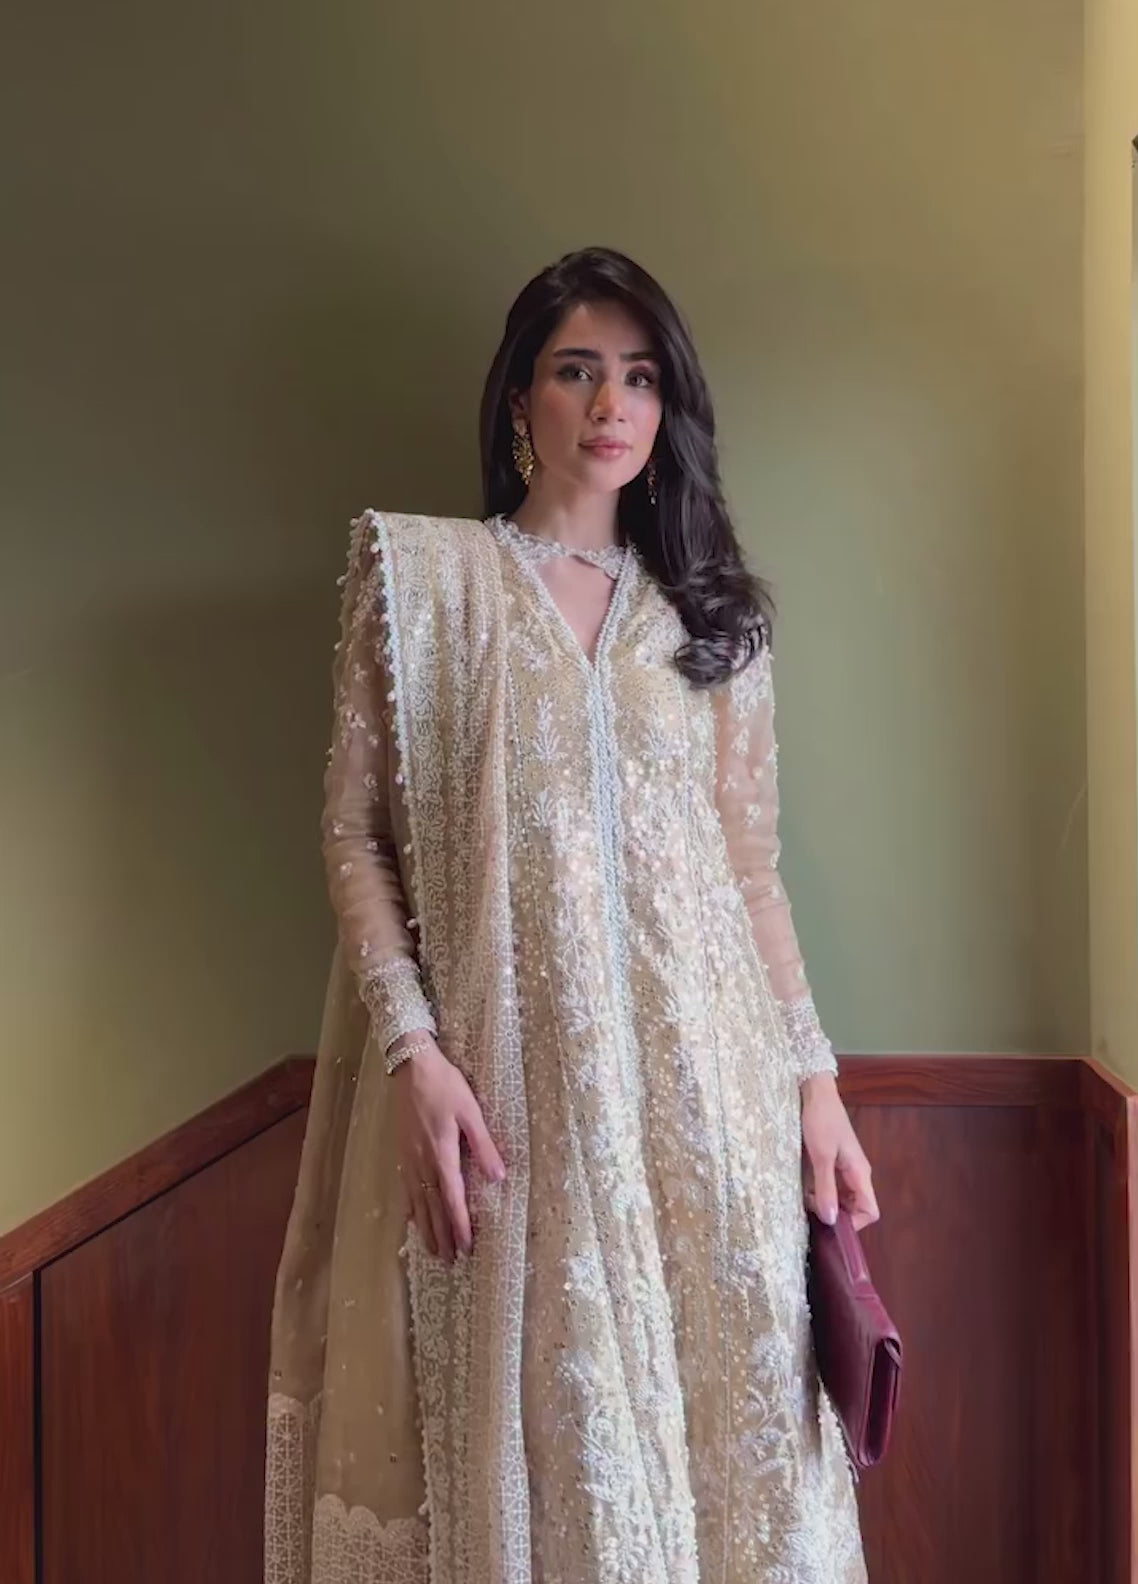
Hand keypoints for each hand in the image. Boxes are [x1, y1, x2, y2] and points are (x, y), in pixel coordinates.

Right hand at [389, 1033, 506, 1261]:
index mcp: (442, 1153)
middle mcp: (423, 1162)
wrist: (411, 1067)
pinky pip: (406, 1188)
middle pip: (433, 1207)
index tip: (466, 1246)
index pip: (452, 1198)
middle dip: (442, 1235)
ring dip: (426, 1228)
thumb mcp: (470, 1110)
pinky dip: (411, 1208)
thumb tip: (498, 1177)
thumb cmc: (445, 1085)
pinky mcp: (402, 1152)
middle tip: (449, 1261)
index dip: (460, 1224)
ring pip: (417, 1201)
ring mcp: (409, 1158)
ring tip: (431, 1250)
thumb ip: (483, 1144)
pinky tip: (412, 1218)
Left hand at [800, 1073, 878, 1231]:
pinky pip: (833, 1184)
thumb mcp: (821, 1156)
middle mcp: (857, 1172)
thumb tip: (831, 1220)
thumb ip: (826, 1188)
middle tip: (813, 1210)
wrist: (815, 1091)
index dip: (853, 1223)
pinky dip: (821, 1190)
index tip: (830, 1224)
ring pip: (843, 1196)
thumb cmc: (820, 1121)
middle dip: (837, 1214)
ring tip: (807, 1199)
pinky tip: (806, 1187)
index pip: (870, 1211)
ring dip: (827, 1202)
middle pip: (856, 1206)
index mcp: (860, 1172)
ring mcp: (846, 1165)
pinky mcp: (834, 1159)